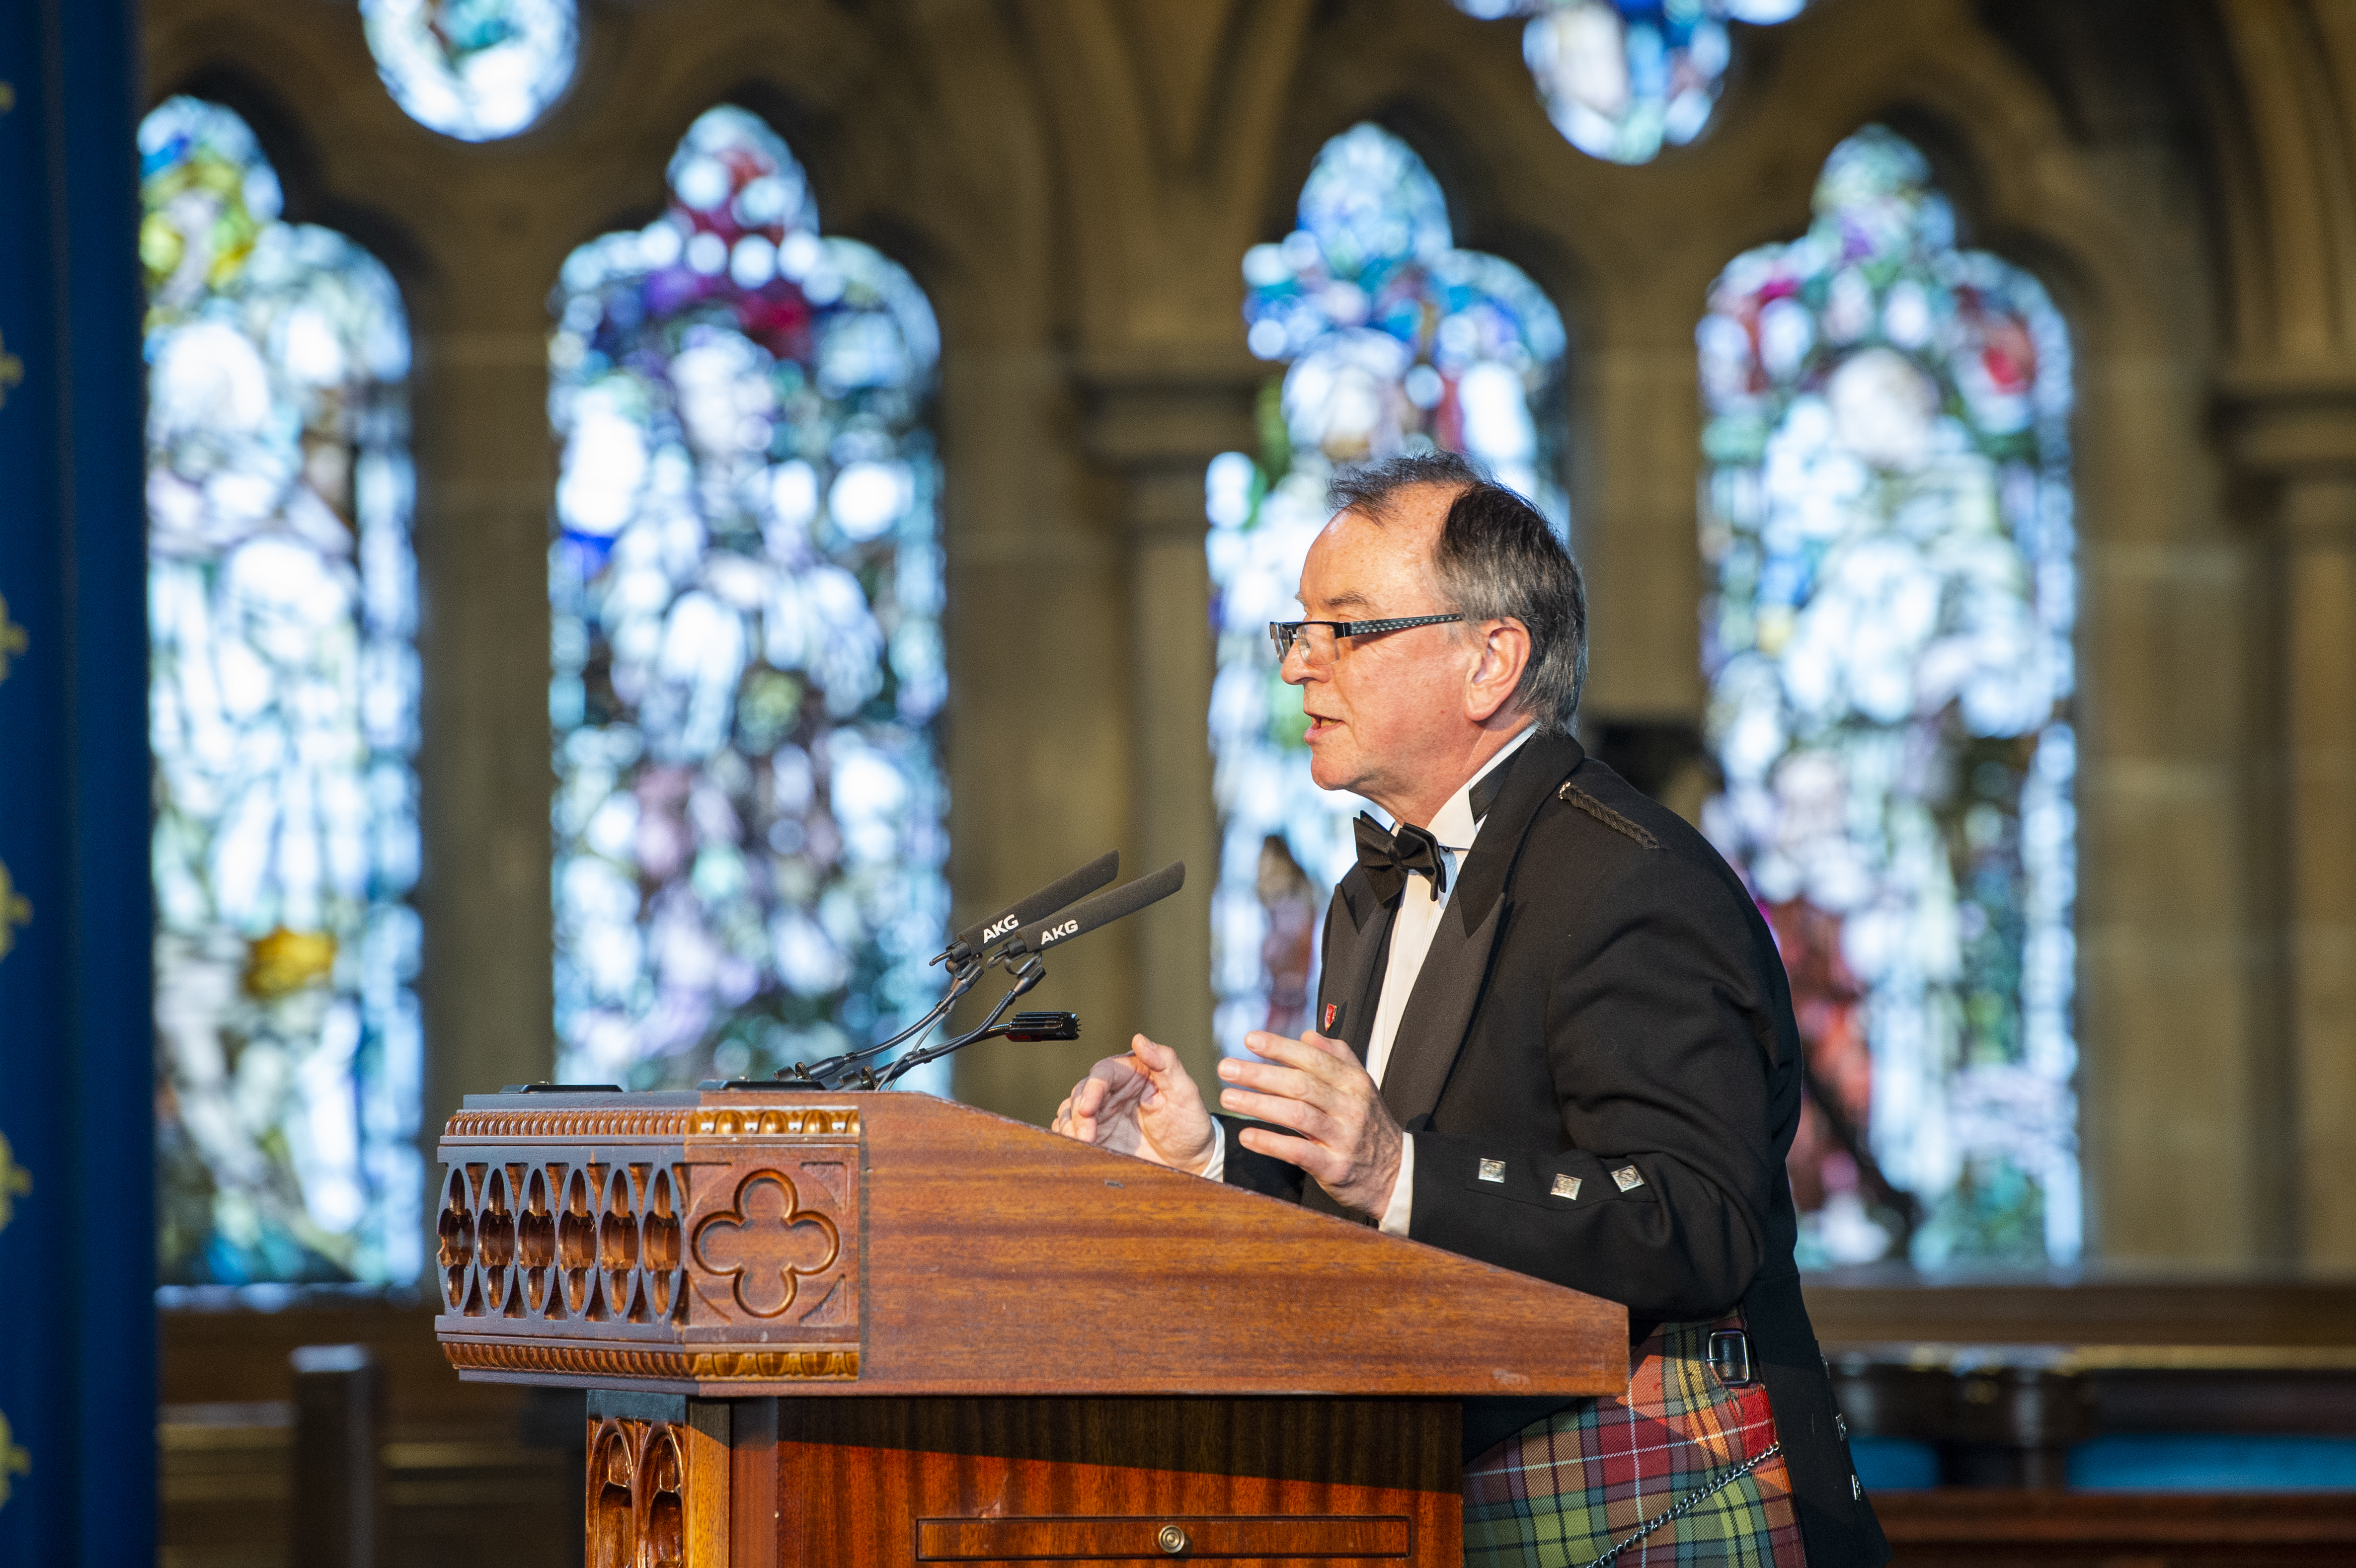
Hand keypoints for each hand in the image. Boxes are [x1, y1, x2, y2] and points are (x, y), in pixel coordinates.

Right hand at [1050, 1034, 1216, 1174]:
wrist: (1190, 1160)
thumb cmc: (1189, 1123)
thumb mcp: (1185, 1091)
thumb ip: (1165, 1062)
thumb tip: (1140, 1039)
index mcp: (1132, 1073)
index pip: (1103, 1073)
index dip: (1092, 1089)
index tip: (1088, 1109)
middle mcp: (1113, 1091)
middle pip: (1081, 1092)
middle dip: (1079, 1113)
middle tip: (1086, 1135)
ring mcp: (1104, 1114)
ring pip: (1072, 1111)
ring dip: (1070, 1125)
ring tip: (1081, 1142)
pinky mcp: (1098, 1135)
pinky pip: (1073, 1131)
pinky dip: (1068, 1137)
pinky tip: (1076, 1147)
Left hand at [1216, 1029, 1402, 1218]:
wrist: (1397, 1174)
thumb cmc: (1370, 1126)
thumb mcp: (1361, 1087)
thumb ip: (1337, 1058)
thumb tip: (1308, 1034)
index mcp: (1354, 1083)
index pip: (1313, 1058)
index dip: (1280, 1048)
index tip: (1249, 1039)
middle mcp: (1350, 1107)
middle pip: (1300, 1084)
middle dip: (1260, 1074)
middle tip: (1226, 1067)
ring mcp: (1344, 1138)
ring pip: (1297, 1115)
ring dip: (1259, 1104)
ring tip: (1228, 1097)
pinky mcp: (1335, 1168)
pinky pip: (1299, 1152)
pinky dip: (1271, 1143)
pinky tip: (1247, 1135)